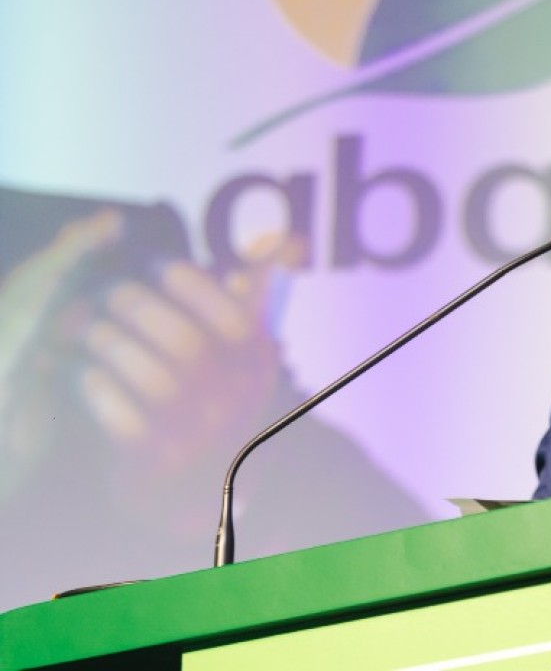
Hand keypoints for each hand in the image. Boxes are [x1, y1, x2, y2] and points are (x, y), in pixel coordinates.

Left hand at [74, 232, 306, 533]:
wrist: (193, 481)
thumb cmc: (211, 392)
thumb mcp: (241, 346)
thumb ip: (257, 294)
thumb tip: (291, 241)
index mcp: (257, 366)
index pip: (236, 319)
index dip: (190, 282)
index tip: (155, 264)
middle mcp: (234, 402)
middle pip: (188, 346)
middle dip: (138, 306)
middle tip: (107, 291)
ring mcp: (198, 436)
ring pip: (155, 381)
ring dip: (111, 344)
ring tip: (89, 326)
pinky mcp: (156, 462)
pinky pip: (124, 421)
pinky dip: (98, 390)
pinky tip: (88, 371)